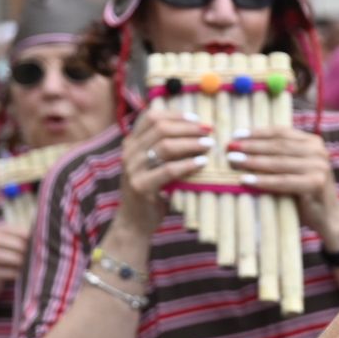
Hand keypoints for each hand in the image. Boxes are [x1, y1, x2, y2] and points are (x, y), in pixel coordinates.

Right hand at [0, 223, 29, 302]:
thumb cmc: (2, 263)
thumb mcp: (8, 250)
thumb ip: (19, 242)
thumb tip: (40, 236)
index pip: (2, 229)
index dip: (18, 232)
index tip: (33, 236)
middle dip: (15, 244)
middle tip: (31, 250)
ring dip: (12, 258)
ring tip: (26, 261)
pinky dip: (9, 272)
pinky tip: (20, 274)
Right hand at [114, 109, 212, 238]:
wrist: (134, 222)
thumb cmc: (152, 191)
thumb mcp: (155, 165)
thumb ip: (167, 148)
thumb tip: (198, 130)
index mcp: (132, 142)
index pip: (151, 116)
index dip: (176, 114)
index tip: (198, 119)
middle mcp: (129, 151)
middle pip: (160, 127)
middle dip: (188, 127)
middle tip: (209, 132)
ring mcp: (132, 168)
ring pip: (164, 146)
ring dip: (191, 143)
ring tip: (209, 146)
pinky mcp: (140, 186)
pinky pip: (168, 170)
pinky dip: (188, 164)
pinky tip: (202, 163)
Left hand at [226, 125, 338, 240]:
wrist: (328, 217)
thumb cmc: (305, 193)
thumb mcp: (293, 169)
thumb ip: (278, 157)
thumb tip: (242, 147)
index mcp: (313, 142)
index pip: (281, 132)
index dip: (257, 132)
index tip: (236, 134)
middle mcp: (318, 151)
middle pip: (278, 145)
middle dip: (251, 146)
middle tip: (230, 148)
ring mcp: (319, 166)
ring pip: (279, 162)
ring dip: (254, 161)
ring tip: (234, 161)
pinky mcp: (316, 183)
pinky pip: (283, 181)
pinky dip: (263, 181)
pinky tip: (246, 180)